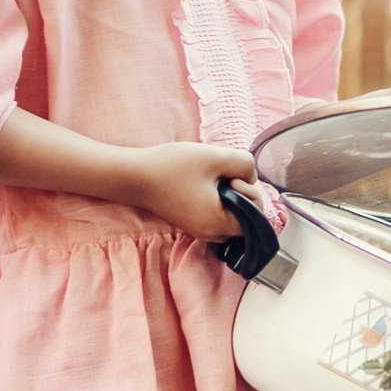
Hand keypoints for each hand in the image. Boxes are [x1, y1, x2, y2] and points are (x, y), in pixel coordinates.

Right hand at [123, 142, 259, 239]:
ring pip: (230, 213)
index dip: (249, 192)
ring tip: (209, 178)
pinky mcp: (191, 222)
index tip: (229, 177)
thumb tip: (250, 176)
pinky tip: (201, 183)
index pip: (256, 216)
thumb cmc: (172, 167)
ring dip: (228, 194)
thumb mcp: (215, 156)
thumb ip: (245, 163)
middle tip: (219, 175)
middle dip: (240, 193)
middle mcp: (211, 234)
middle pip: (244, 216)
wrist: (134, 175)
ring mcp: (200, 230)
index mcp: (219, 224)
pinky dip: (216, 198)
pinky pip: (216, 213)